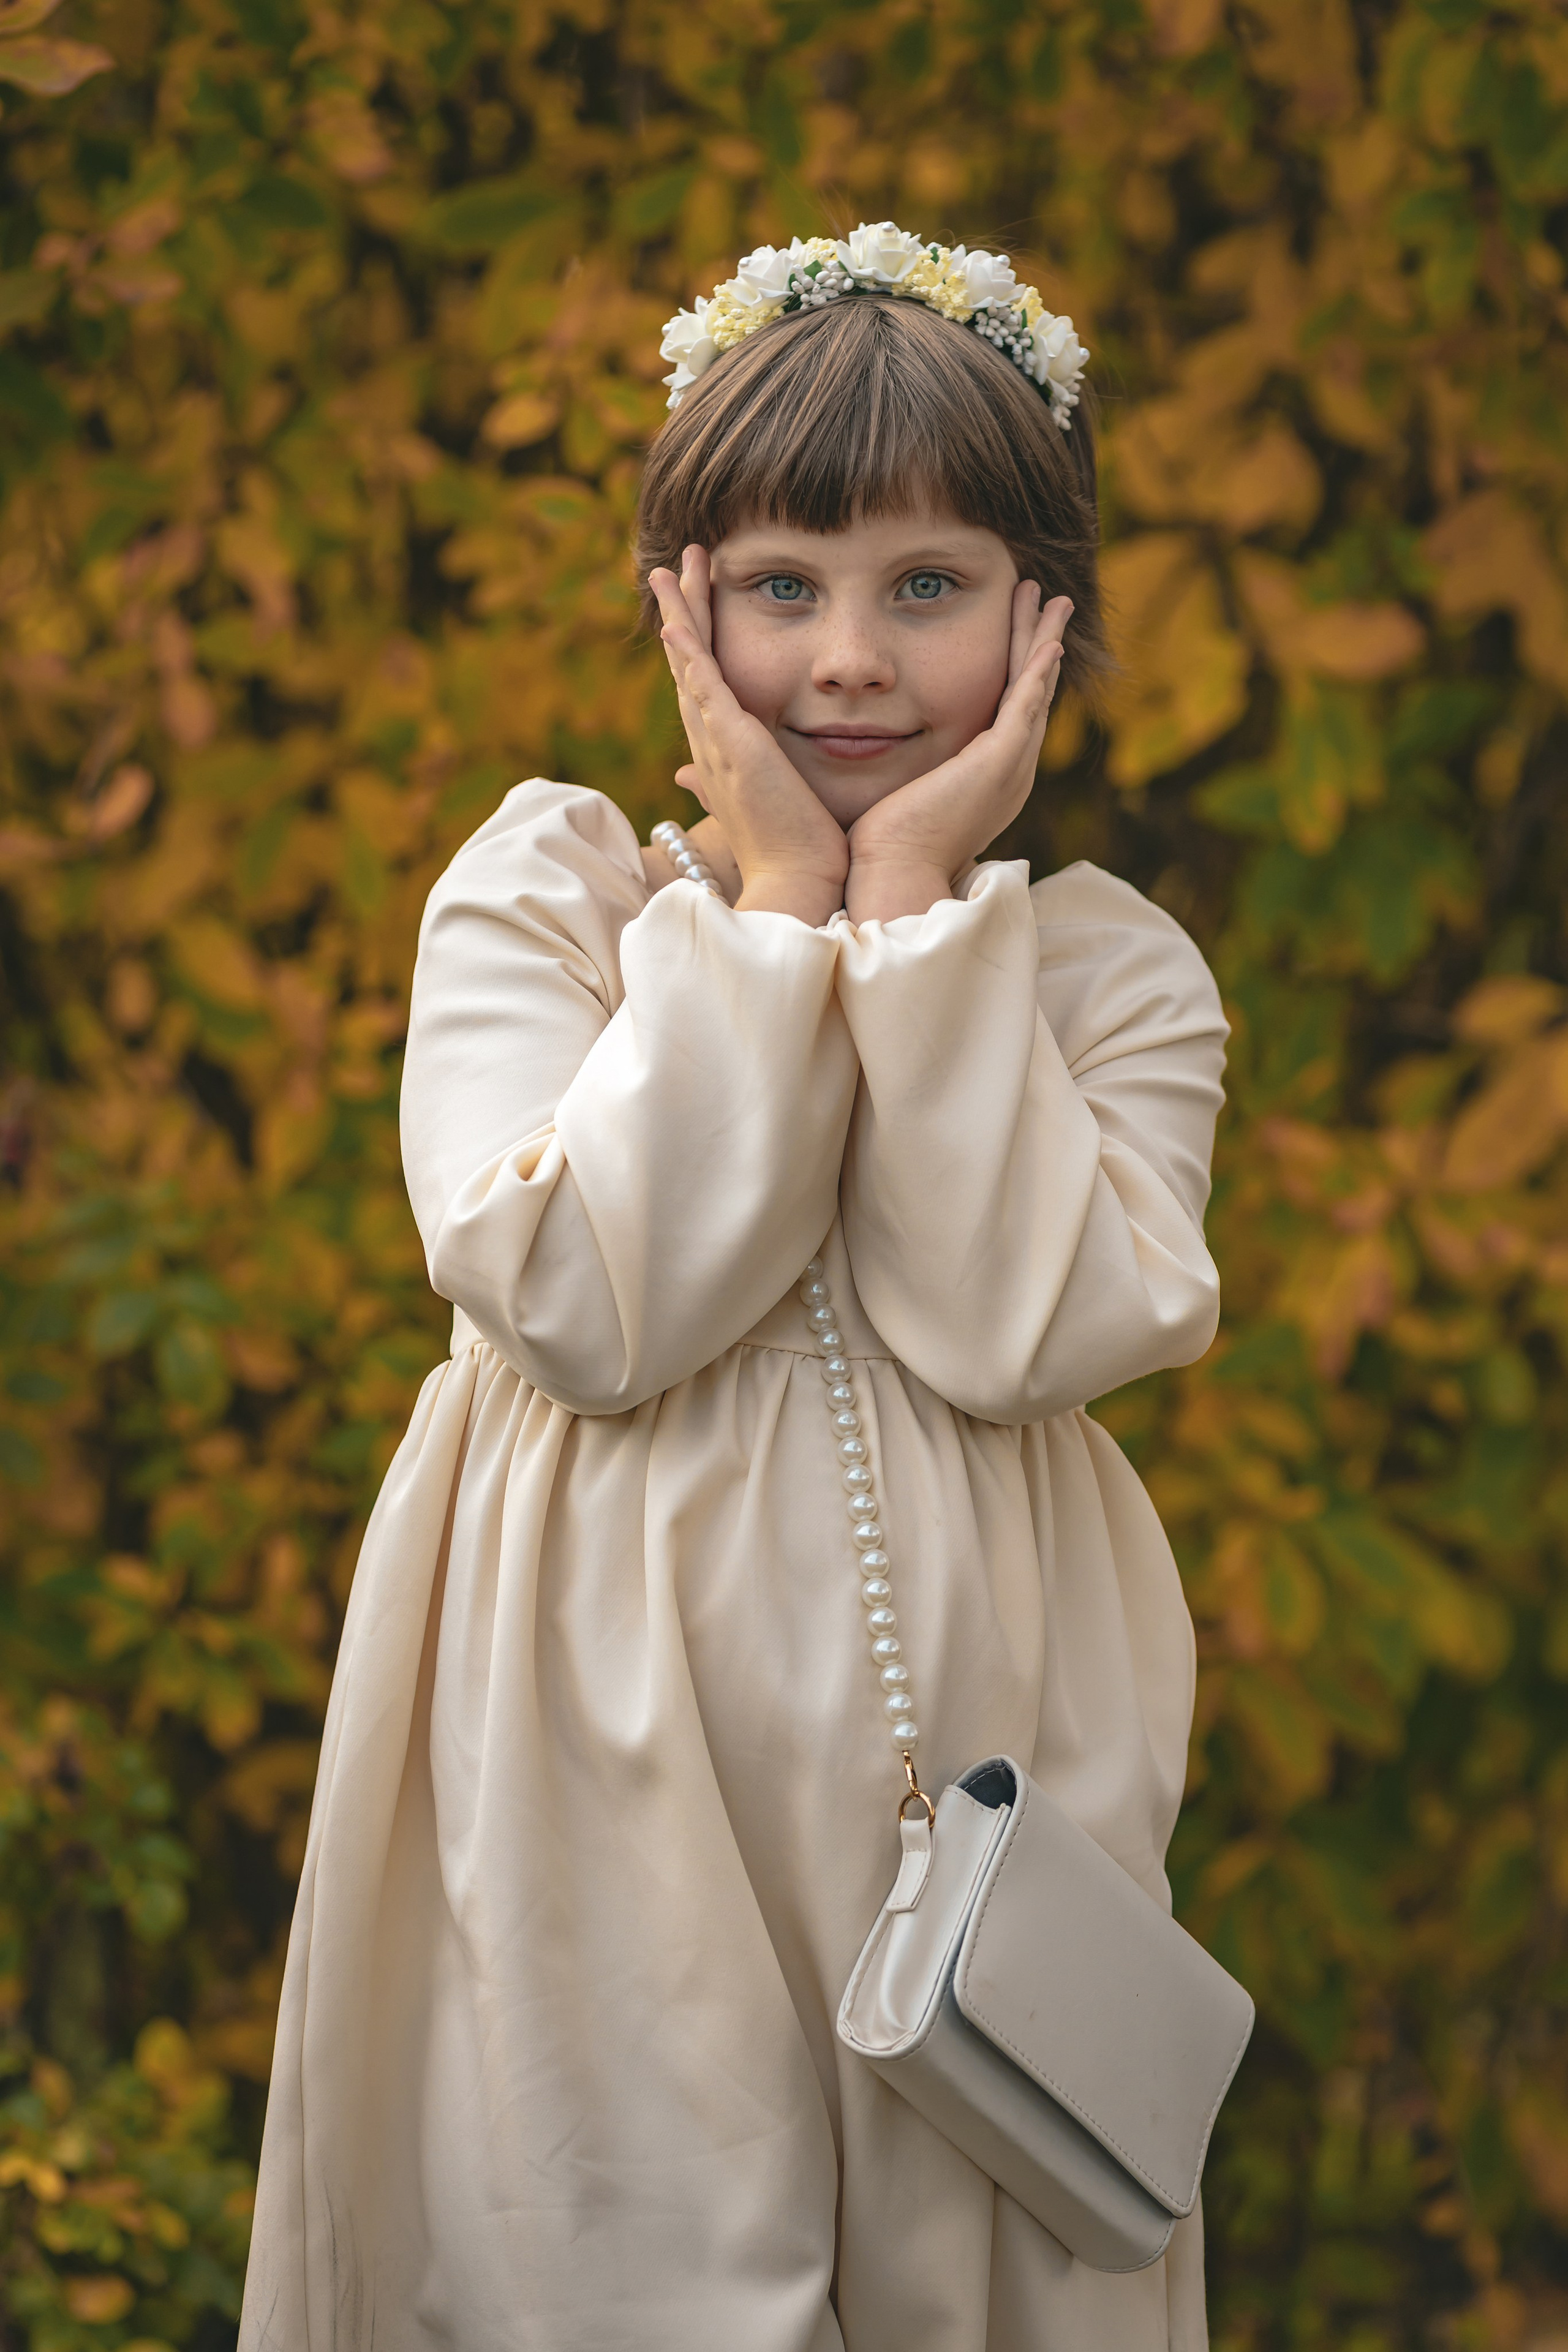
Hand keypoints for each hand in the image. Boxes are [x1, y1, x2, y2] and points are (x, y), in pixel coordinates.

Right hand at [650, 547, 848, 924]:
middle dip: (682, 609)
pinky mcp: (731, 744)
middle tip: (675, 564)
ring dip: (680, 612)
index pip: (704, 682)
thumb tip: (704, 784)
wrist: (797, 885)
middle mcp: (710, 743)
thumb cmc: (798, 851)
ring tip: (674, 567)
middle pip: (687, 662)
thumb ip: (748, 782)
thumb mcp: (776, 802)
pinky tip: (677, 618)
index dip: (696, 639)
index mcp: (724, 752)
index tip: (695, 600)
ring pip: (689, 662)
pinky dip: (689, 650)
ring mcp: (716, 741)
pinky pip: (703, 685)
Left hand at [843, 585, 1071, 923]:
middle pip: (1030, 693)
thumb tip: (875, 756)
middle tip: (1048, 601)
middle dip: (1038, 644)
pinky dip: (1038, 670)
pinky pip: (1026, 704)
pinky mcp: (1000, 762)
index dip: (1017, 668)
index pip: (1009, 712)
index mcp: (988, 781)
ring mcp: (1010, 768)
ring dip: (1043, 641)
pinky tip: (1048, 639)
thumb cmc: (884, 850)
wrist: (893, 876)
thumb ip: (907, 774)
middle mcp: (1009, 774)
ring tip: (1052, 599)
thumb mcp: (902, 799)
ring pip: (1035, 690)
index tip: (1018, 632)